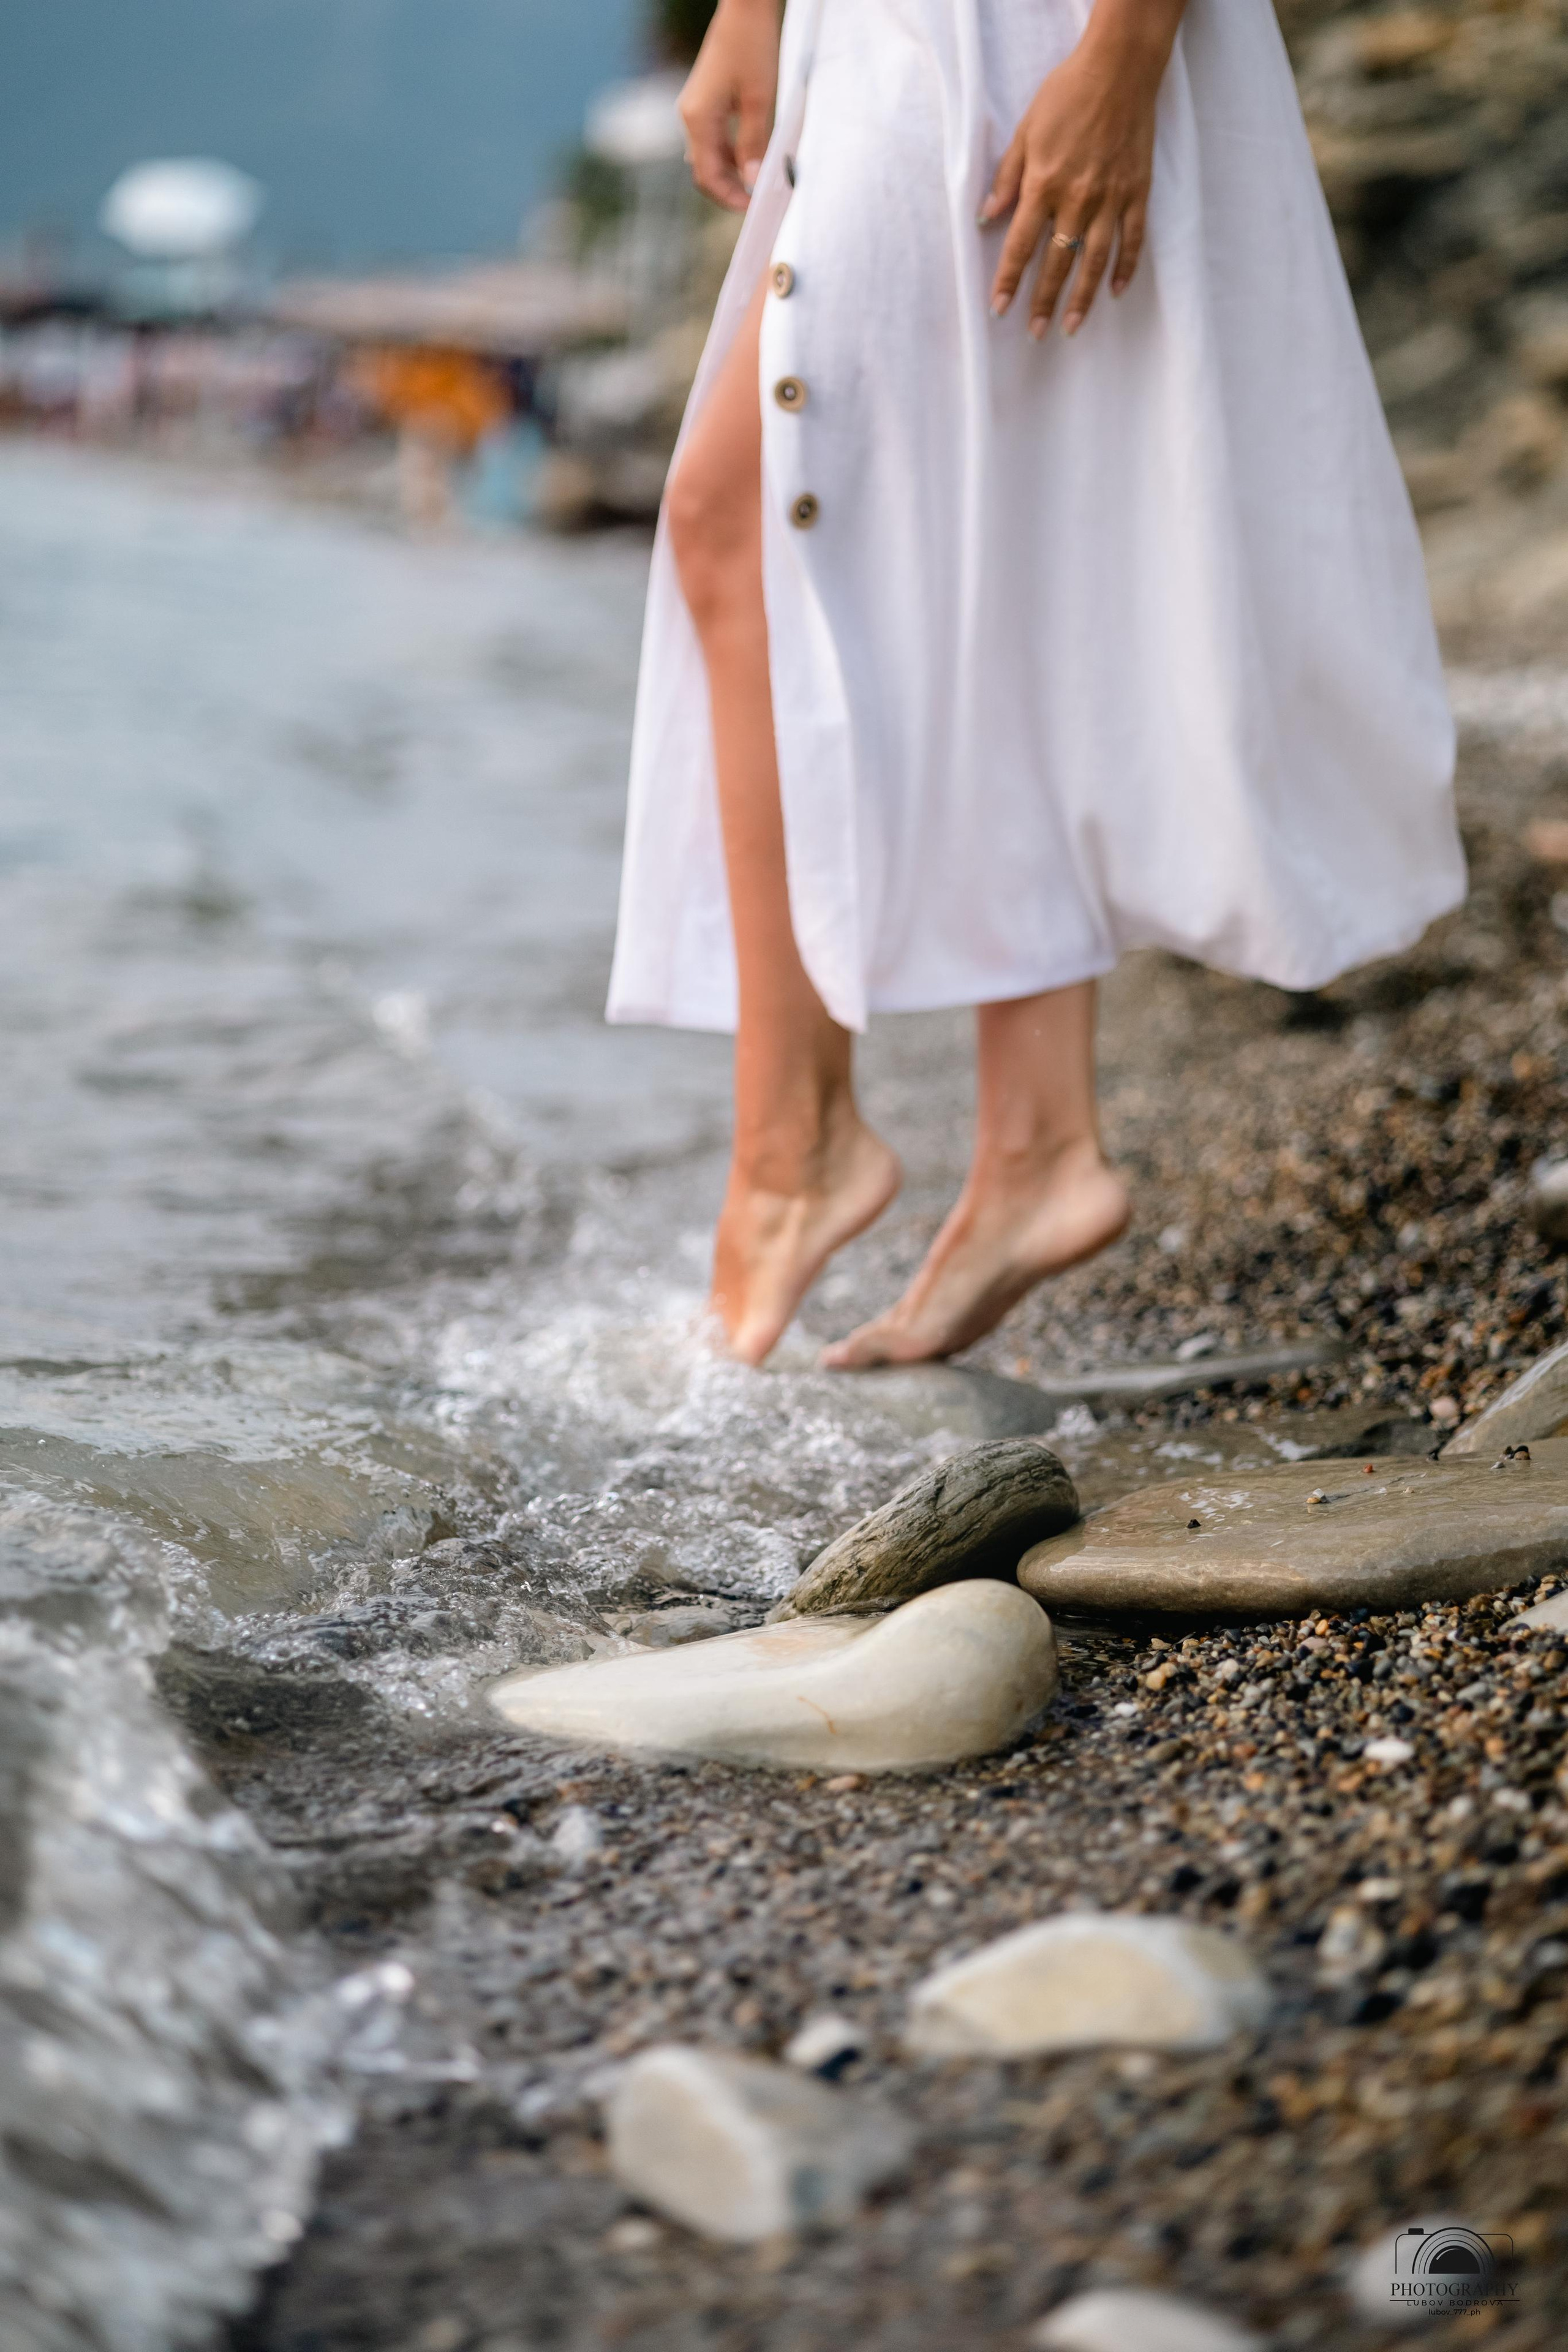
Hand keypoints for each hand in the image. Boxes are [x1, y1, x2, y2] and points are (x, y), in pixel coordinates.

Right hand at [679, 0, 780, 212]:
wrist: (744, 8)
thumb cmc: (752, 46)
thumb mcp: (759, 100)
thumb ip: (753, 143)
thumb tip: (753, 181)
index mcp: (698, 119)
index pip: (707, 176)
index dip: (729, 198)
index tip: (753, 208)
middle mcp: (689, 117)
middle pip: (704, 170)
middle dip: (728, 190)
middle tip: (756, 201)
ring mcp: (694, 109)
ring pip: (709, 156)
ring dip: (730, 174)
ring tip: (757, 183)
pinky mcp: (704, 101)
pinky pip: (713, 140)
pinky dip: (730, 155)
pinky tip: (750, 157)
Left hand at [981, 1, 1182, 337]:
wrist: (1119, 68)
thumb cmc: (1066, 94)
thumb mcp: (1025, 131)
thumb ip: (1007, 178)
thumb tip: (986, 217)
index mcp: (1044, 184)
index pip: (1021, 245)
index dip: (1008, 279)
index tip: (998, 308)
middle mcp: (1077, 198)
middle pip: (1056, 262)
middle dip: (1043, 301)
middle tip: (1036, 332)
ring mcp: (1111, 198)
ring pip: (1094, 260)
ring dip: (1082, 298)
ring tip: (1070, 326)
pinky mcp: (1137, 192)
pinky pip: (1133, 239)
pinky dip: (1126, 268)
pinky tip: (1116, 292)